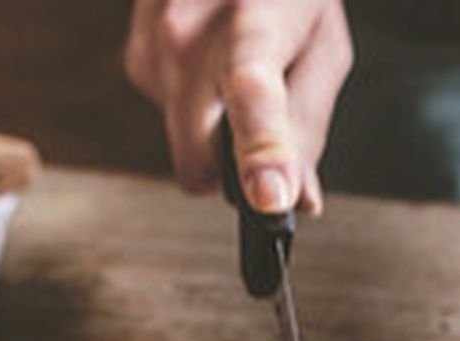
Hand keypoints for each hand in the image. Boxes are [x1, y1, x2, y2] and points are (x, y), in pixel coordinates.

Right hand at [124, 0, 351, 213]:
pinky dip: (196, 105)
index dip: (262, 150)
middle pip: (198, 160)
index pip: (253, 93)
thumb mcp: (324, 48)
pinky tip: (211, 59)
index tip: (269, 197)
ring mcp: (152, 45)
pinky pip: (171, 119)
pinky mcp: (135, 58)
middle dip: (230, 167)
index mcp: (253, 21)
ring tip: (237, 67)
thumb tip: (298, 200)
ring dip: (214, 127)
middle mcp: (188, 33)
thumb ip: (309, 126)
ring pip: (184, 144)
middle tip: (266, 135)